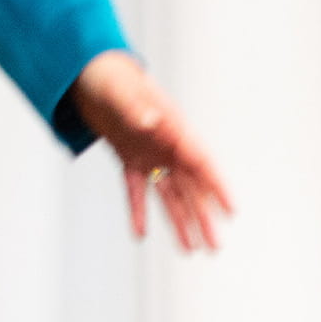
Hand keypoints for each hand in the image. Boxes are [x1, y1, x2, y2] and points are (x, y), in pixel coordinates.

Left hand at [70, 49, 234, 253]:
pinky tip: (140, 235)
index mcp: (172, 128)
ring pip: (169, 193)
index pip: (200, 162)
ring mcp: (149, 152)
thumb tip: (151, 121)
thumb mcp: (121, 92)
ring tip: (190, 250)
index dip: (217, 187)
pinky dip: (137, 211)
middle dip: (203, 217)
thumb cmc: (110, 77)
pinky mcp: (129, 157)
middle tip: (215, 247)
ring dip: (179, 221)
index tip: (232, 211)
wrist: (89, 71)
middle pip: (190, 186)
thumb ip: (136, 107)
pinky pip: (137, 189)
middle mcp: (166, 144)